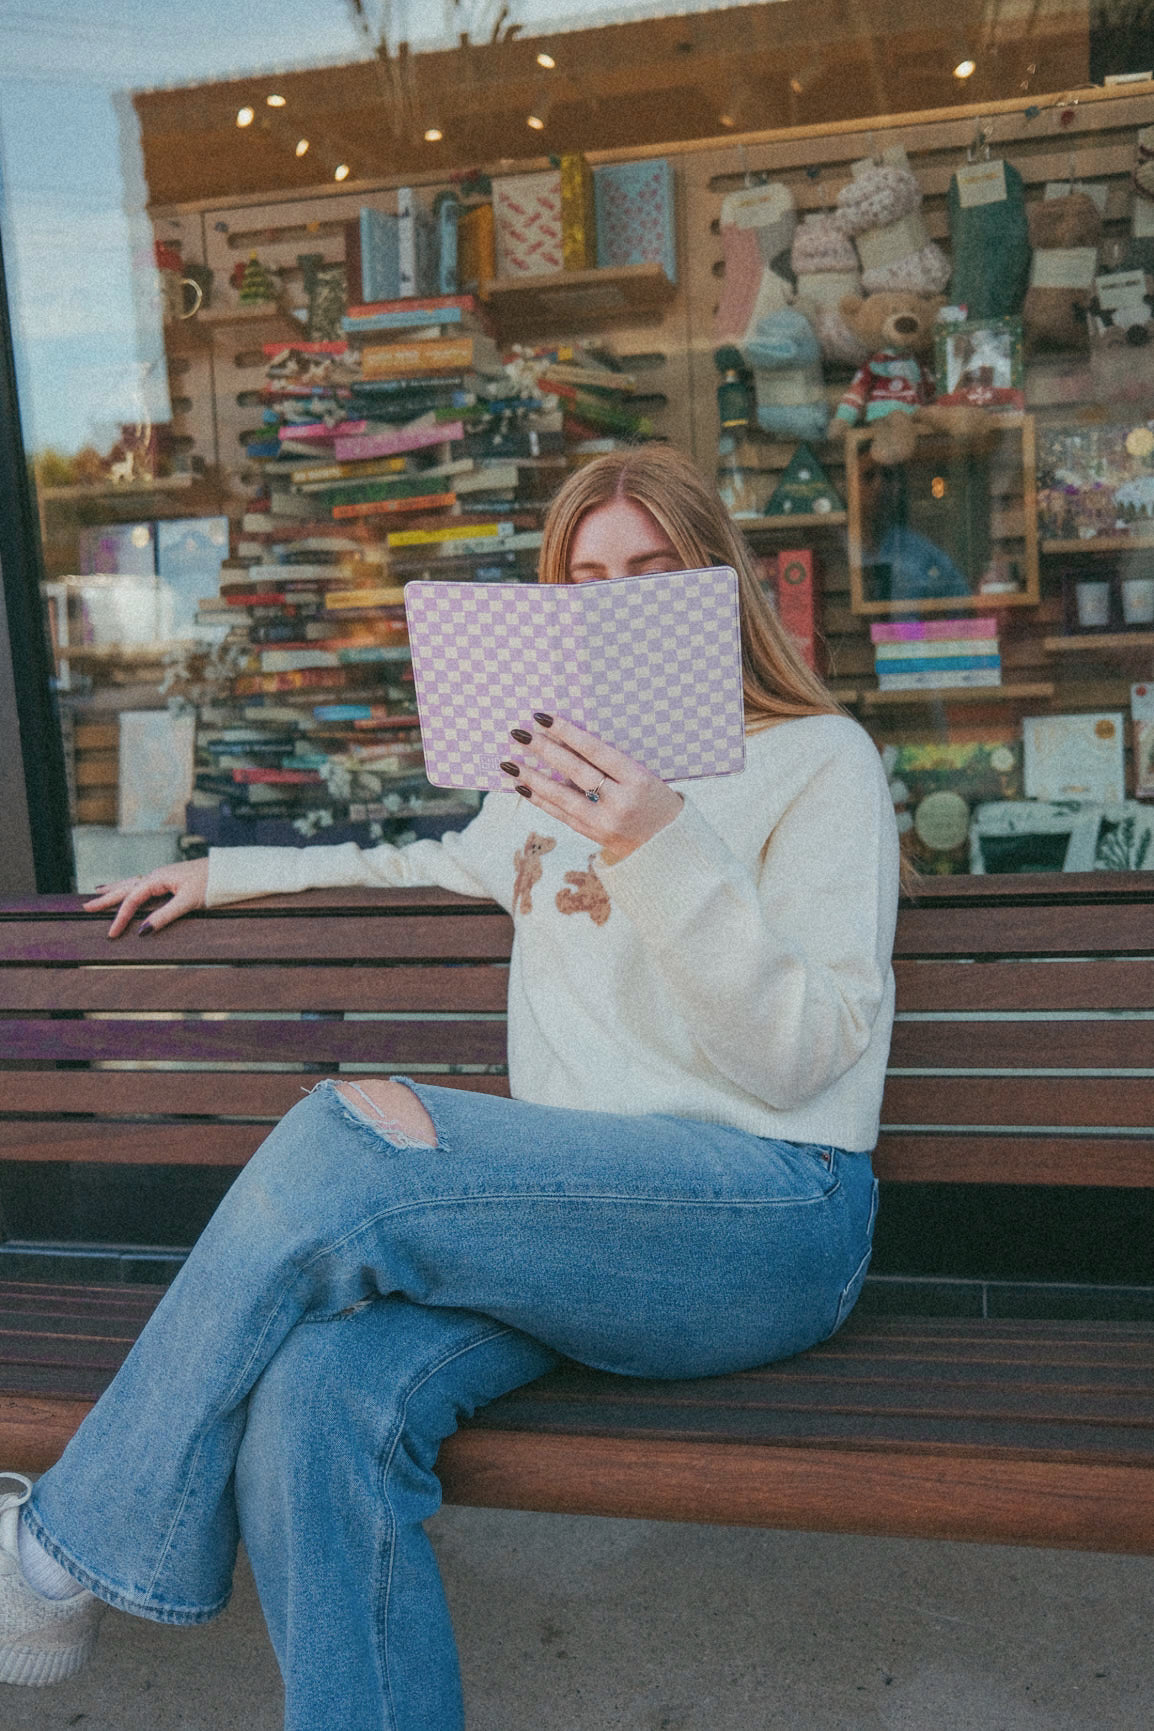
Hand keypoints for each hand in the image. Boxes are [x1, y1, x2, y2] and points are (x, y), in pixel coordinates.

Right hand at [82, 858, 209, 938]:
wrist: (228, 870)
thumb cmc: (211, 884)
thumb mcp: (188, 902)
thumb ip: (165, 916)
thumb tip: (143, 931)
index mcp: (157, 879)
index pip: (132, 899)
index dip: (120, 917)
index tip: (111, 933)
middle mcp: (156, 875)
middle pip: (125, 888)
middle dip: (106, 899)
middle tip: (85, 907)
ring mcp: (162, 876)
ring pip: (132, 883)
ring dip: (115, 889)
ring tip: (97, 893)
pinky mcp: (169, 879)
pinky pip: (142, 883)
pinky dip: (130, 886)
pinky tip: (128, 886)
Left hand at [501, 713, 682, 864]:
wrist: (668, 844)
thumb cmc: (656, 799)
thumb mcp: (645, 775)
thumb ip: (613, 762)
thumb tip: (568, 739)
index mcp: (638, 780)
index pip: (596, 752)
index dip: (568, 734)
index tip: (544, 718)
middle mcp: (620, 802)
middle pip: (575, 772)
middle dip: (545, 750)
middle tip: (519, 733)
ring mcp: (604, 822)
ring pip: (561, 796)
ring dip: (532, 777)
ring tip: (509, 762)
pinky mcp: (592, 834)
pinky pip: (560, 813)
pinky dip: (538, 798)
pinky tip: (521, 785)